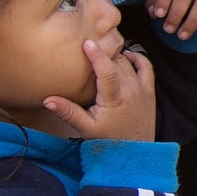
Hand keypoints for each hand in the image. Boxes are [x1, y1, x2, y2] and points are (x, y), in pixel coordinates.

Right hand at [41, 37, 157, 143]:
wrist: (135, 152)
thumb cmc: (108, 140)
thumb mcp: (85, 128)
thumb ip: (68, 112)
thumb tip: (47, 99)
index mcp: (114, 98)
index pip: (107, 70)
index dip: (97, 55)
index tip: (87, 42)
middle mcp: (130, 90)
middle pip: (116, 62)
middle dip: (103, 53)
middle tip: (88, 47)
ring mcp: (142, 89)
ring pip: (128, 63)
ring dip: (115, 56)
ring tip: (102, 52)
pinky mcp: (149, 91)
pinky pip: (146, 67)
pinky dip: (137, 58)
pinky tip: (126, 55)